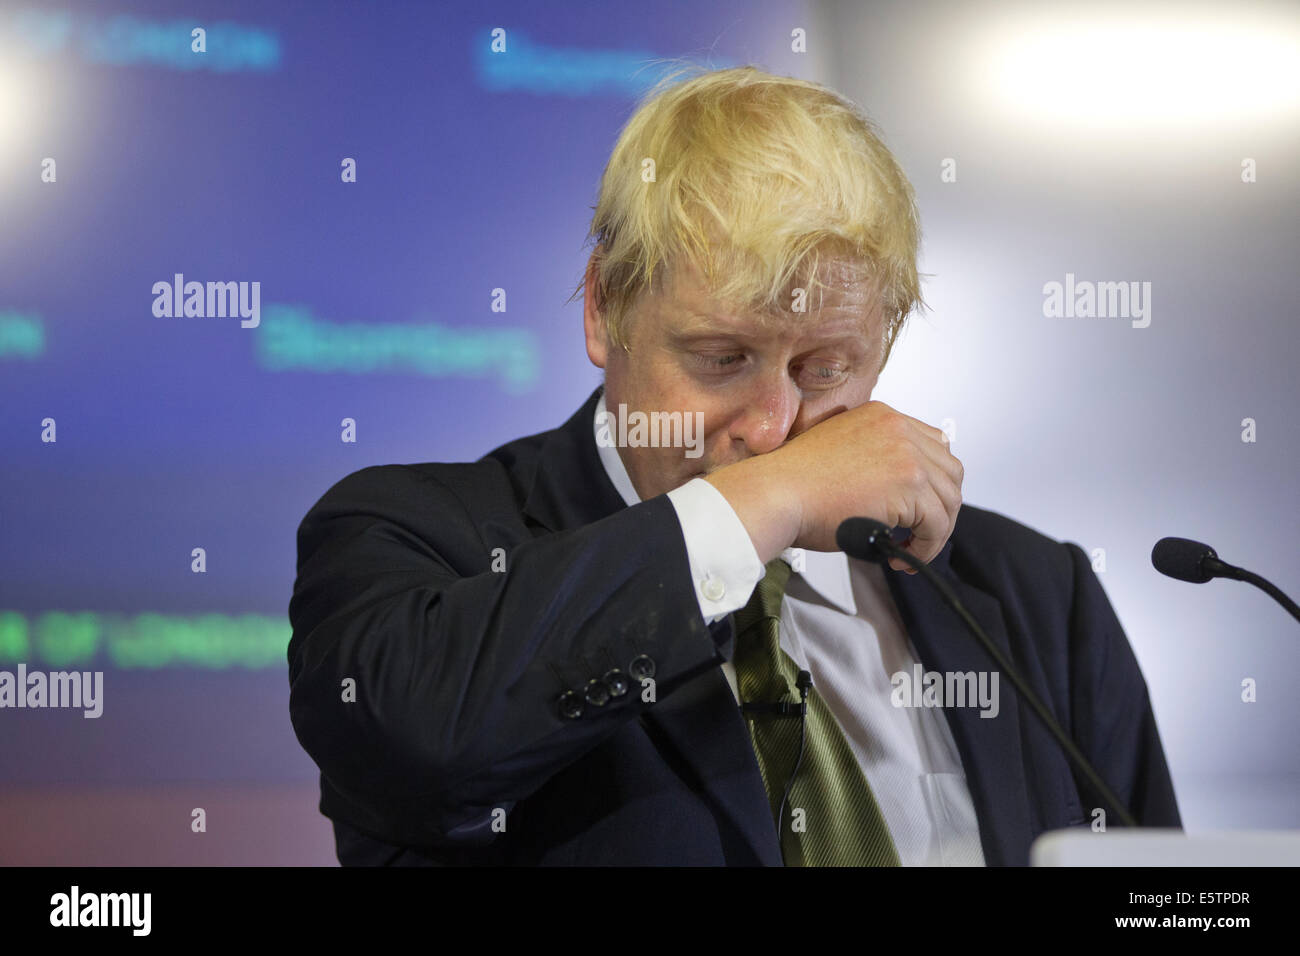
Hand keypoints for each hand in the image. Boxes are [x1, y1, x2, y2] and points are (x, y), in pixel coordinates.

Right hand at [704, 401, 962, 571]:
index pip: (932, 445)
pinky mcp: (910, 485)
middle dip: (938, 505)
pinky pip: (937, 524)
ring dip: (933, 529)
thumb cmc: (793, 482)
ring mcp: (908, 455)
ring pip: (949, 499)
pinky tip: (900, 556)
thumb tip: (891, 491)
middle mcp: (900, 429)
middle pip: (949, 470)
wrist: (776, 493)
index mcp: (882, 416)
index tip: (918, 505)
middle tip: (916, 531)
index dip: (930, 481)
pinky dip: (926, 546)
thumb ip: (870, 457)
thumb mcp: (838, 450)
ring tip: (907, 548)